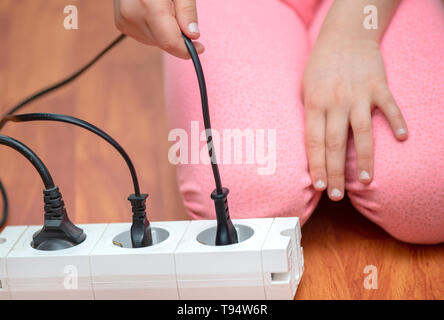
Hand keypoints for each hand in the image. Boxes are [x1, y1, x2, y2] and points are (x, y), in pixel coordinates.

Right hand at [113, 0, 203, 58]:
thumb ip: (186, 10)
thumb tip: (193, 35)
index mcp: (148, 4)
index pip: (169, 41)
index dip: (186, 50)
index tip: (200, 47)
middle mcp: (132, 15)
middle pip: (163, 43)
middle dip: (178, 37)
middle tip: (181, 16)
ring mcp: (125, 21)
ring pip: (155, 42)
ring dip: (166, 33)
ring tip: (164, 9)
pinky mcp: (122, 24)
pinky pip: (146, 37)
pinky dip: (156, 31)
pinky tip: (154, 14)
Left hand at [302, 33, 407, 200]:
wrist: (344, 35)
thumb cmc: (321, 65)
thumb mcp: (305, 89)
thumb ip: (309, 115)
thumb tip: (310, 146)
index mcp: (315, 104)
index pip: (313, 142)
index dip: (316, 166)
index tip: (318, 187)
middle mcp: (336, 102)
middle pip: (334, 144)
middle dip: (335, 173)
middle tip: (337, 195)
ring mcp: (359, 95)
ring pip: (361, 132)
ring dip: (364, 158)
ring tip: (365, 180)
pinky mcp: (379, 86)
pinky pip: (389, 107)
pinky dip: (397, 121)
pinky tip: (402, 138)